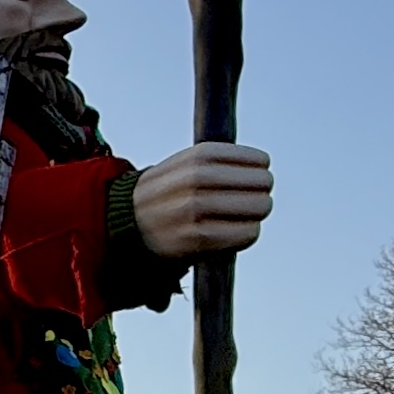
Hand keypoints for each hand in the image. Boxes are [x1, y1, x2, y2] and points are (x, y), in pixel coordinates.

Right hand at [132, 142, 272, 256]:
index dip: (258, 172)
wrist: (130, 222)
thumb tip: (264, 169)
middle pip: (263, 183)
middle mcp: (197, 178)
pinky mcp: (198, 238)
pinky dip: (247, 234)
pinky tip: (231, 232)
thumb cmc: (168, 193)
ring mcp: (196, 208)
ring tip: (237, 217)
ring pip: (259, 207)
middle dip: (259, 193)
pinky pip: (249, 233)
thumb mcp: (188, 162)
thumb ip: (224, 160)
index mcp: (199, 155)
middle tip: (244, 201)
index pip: (260, 161)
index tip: (246, 180)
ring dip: (254, 215)